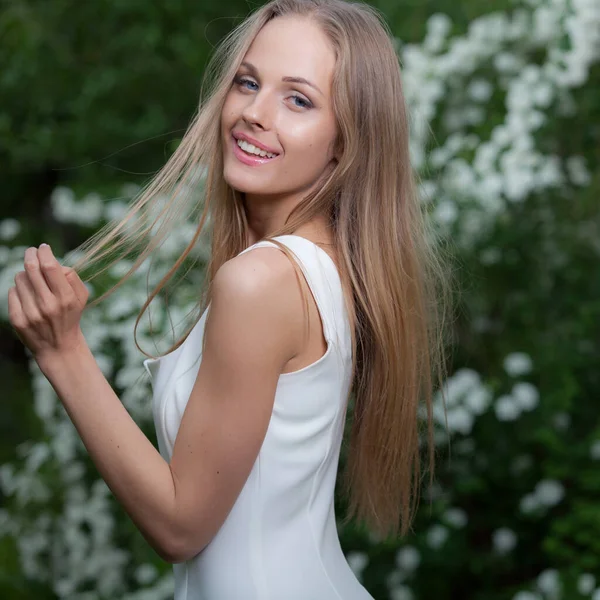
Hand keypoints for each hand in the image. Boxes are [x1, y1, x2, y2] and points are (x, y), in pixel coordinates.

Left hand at [7, 244, 89, 361]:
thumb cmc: (70, 315)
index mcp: (66, 297)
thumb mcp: (81, 297)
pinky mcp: (18, 320)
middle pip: (31, 268)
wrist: (59, 347)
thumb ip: (72, 277)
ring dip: (25, 275)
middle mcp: (48, 305)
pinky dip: (19, 290)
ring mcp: (31, 313)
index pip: (50, 266)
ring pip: (19, 278)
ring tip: (33, 282)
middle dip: (30, 255)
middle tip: (31, 251)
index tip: (43, 248)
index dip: (44, 252)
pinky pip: (12, 292)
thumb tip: (53, 262)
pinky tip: (27, 296)